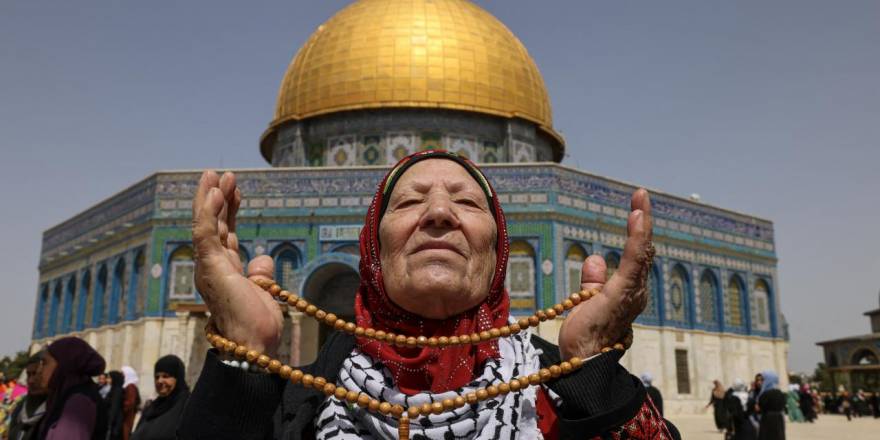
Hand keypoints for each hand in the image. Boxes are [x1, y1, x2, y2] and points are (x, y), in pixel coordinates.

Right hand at [192, 171, 283, 355]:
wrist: (254, 346)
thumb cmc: (258, 327)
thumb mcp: (263, 292)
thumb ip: (260, 273)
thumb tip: (261, 258)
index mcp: (226, 272)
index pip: (225, 234)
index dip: (230, 211)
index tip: (236, 191)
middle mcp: (214, 267)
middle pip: (214, 225)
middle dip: (218, 199)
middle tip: (223, 174)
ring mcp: (209, 267)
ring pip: (205, 225)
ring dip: (209, 198)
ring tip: (215, 174)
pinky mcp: (210, 268)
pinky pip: (205, 234)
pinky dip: (208, 212)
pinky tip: (214, 192)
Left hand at [557, 188, 652, 359]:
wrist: (583, 360)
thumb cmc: (586, 336)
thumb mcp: (588, 300)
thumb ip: (594, 280)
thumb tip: (596, 257)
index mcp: (629, 292)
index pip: (636, 256)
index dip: (638, 232)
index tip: (636, 208)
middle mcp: (637, 291)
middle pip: (644, 250)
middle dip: (643, 221)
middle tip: (640, 195)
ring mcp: (631, 291)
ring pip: (641, 251)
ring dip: (642, 223)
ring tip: (640, 200)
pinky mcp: (622, 292)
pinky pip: (633, 259)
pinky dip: (636, 237)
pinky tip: (637, 217)